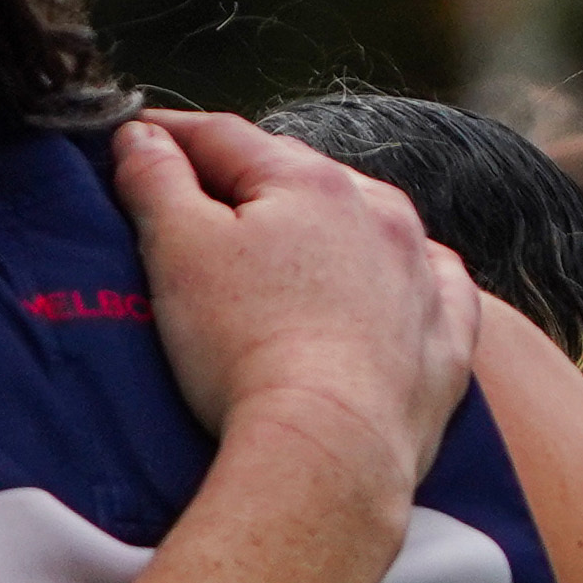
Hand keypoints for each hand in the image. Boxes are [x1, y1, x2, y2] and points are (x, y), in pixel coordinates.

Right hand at [117, 112, 478, 499]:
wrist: (332, 449)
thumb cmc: (244, 347)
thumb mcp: (178, 250)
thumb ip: (155, 180)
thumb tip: (141, 133)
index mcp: (308, 180)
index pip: (223, 137)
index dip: (170, 134)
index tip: (134, 137)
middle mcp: (378, 211)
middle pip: (296, 175)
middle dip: (246, 179)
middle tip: (199, 195)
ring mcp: (421, 274)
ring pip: (368, 223)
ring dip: (327, 223)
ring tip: (289, 242)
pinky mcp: (448, 339)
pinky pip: (429, 288)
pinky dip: (399, 280)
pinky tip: (388, 287)